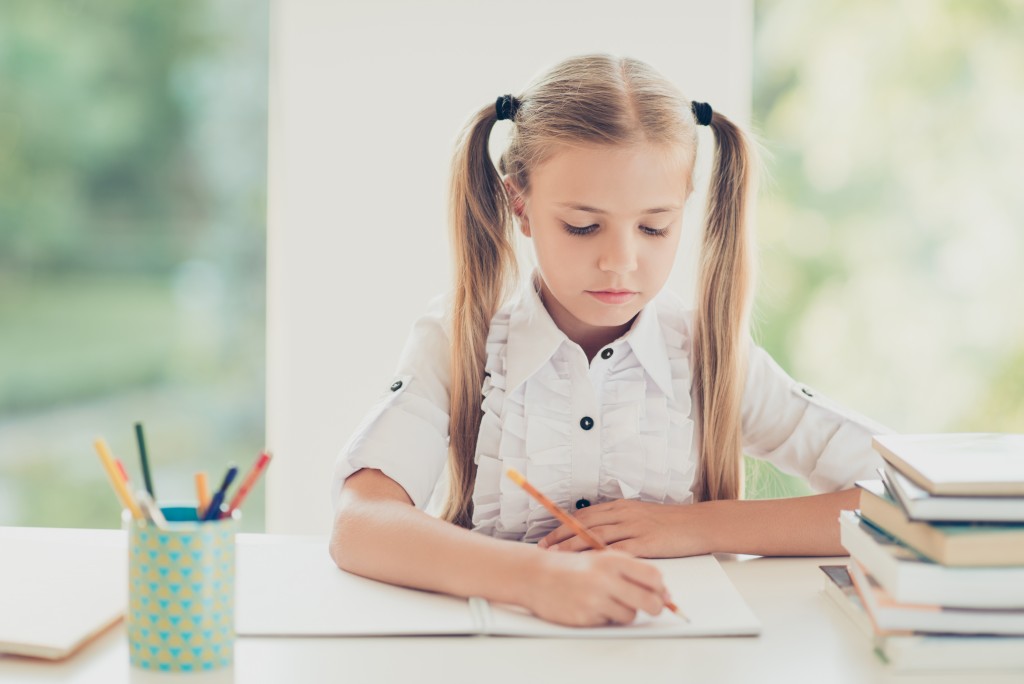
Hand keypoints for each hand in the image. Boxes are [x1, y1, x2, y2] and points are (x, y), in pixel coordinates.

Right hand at [520, 548, 669, 626]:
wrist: (537, 575)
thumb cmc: (572, 566)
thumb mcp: (602, 558)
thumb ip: (629, 568)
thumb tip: (660, 588)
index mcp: (612, 560)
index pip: (652, 576)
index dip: (661, 588)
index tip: (662, 593)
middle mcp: (605, 579)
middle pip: (648, 601)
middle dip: (655, 607)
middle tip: (651, 607)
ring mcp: (595, 599)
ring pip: (630, 615)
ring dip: (626, 612)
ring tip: (612, 602)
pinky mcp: (585, 617)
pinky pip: (609, 623)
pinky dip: (606, 617)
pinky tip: (594, 606)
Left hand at [537, 499, 711, 557]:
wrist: (698, 523)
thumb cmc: (671, 521)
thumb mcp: (641, 514)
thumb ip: (620, 521)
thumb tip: (598, 532)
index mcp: (621, 507)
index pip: (585, 514)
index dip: (563, 525)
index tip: (547, 535)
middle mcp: (624, 514)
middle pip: (584, 524)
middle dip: (560, 535)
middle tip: (542, 547)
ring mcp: (634, 528)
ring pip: (596, 537)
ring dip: (573, 546)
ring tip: (556, 556)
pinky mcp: (646, 543)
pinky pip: (619, 551)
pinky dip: (601, 558)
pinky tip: (588, 566)